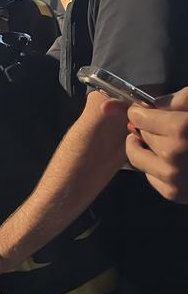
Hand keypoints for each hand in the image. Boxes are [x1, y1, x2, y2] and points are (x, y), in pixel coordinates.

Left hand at [125, 87, 187, 202]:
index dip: (141, 112)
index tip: (144, 111)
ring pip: (137, 155)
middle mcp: (175, 154)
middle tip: (165, 127)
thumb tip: (113, 105)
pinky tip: (173, 161)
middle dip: (150, 128)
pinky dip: (155, 167)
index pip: (139, 115)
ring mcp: (174, 176)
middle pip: (141, 133)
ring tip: (161, 142)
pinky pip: (148, 175)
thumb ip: (171, 100)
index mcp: (182, 129)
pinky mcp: (175, 194)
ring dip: (144, 147)